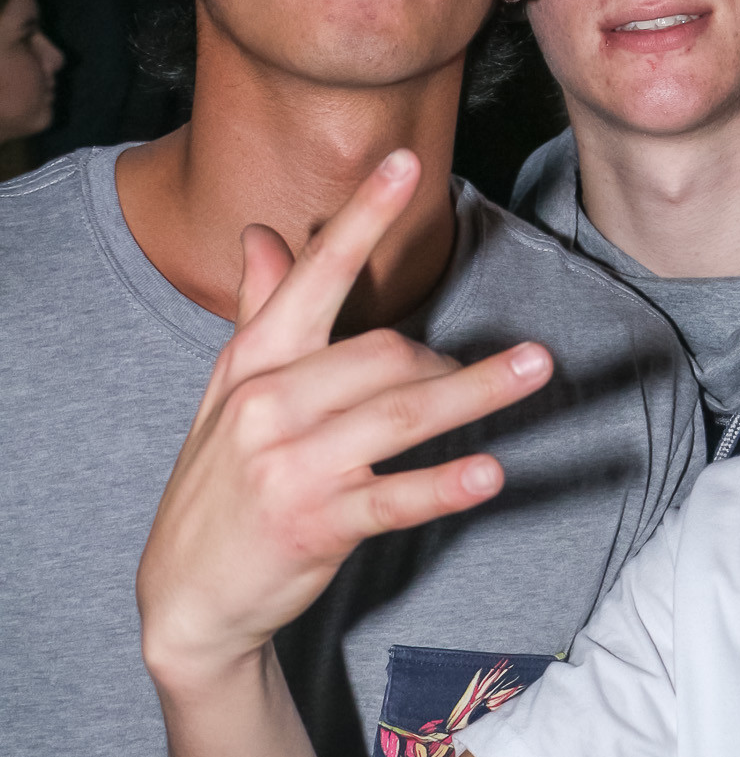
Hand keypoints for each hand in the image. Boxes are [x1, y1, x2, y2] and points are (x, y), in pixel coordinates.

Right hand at [137, 150, 552, 689]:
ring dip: (477, 390)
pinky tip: (490, 472)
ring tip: (537, 368)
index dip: (363, 217)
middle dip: (441, 359)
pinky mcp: (316, 524)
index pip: (315, 274)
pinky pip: (395, 496)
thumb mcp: (230, 392)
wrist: (186, 595)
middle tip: (471, 379)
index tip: (407, 162)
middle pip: (384, 350)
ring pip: (401, 412)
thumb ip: (259, 310)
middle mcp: (269, 402)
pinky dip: (444, 484)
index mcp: (252, 360)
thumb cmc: (221, 481)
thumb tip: (265, 233)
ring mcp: (292, 465)